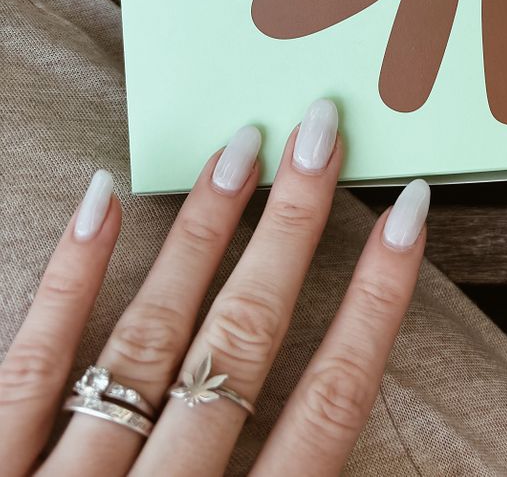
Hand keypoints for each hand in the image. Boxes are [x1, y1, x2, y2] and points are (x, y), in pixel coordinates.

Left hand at [0, 99, 428, 476]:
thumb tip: (334, 434)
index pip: (326, 407)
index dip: (376, 302)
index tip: (411, 211)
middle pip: (241, 345)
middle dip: (291, 232)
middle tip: (322, 129)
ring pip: (147, 338)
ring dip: (199, 236)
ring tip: (240, 146)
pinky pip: (25, 366)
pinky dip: (68, 279)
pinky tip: (101, 196)